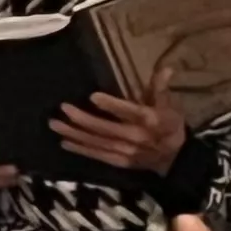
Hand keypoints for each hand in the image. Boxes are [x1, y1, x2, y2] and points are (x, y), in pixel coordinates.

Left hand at [52, 90, 186, 177]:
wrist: (175, 159)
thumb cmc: (169, 126)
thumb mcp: (169, 105)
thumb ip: (160, 87)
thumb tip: (166, 68)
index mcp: (150, 120)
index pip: (130, 112)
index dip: (112, 106)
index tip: (93, 96)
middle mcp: (136, 137)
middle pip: (107, 129)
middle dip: (83, 120)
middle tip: (63, 108)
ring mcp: (127, 152)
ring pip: (98, 143)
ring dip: (75, 134)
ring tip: (55, 124)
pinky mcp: (120, 162)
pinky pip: (98, 155)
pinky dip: (81, 150)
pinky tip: (65, 142)